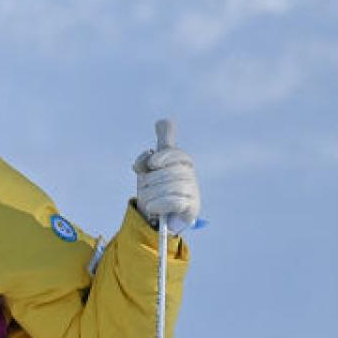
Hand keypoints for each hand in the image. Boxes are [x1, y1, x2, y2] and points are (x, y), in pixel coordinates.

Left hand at [134, 119, 199, 233]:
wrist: (158, 217)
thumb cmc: (153, 189)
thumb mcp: (148, 167)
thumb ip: (153, 147)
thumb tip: (164, 121)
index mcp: (181, 162)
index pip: (176, 154)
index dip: (163, 157)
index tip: (151, 165)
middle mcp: (190, 175)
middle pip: (168, 173)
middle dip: (150, 182)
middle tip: (144, 190)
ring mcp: (193, 190)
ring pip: (168, 187)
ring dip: (151, 195)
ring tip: (148, 201)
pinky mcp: (192, 207)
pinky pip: (174, 201)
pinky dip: (159, 204)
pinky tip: (152, 208)